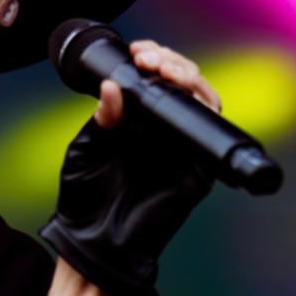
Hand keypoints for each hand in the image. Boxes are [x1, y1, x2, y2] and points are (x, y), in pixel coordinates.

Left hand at [39, 39, 218, 295]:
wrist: (94, 244)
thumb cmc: (84, 200)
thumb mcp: (86, 149)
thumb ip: (103, 118)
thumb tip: (113, 86)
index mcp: (137, 123)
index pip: (157, 80)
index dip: (155, 58)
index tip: (138, 51)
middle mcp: (163, 132)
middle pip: (184, 83)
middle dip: (172, 62)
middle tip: (149, 59)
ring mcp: (182, 149)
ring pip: (203, 101)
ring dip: (189, 77)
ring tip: (164, 69)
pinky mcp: (197, 170)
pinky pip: (211, 135)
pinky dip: (203, 108)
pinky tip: (183, 94)